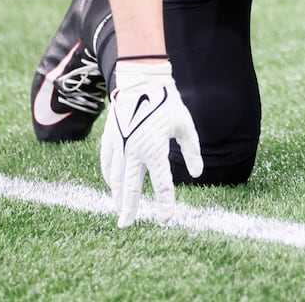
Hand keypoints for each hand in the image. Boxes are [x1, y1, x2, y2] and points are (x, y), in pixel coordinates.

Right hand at [99, 62, 203, 227]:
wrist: (142, 80)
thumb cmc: (167, 102)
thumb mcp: (185, 125)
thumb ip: (192, 151)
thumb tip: (198, 174)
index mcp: (155, 148)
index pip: (162, 184)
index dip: (165, 203)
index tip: (165, 219)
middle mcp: (134, 150)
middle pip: (130, 187)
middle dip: (128, 208)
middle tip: (126, 225)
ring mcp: (119, 144)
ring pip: (116, 177)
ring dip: (118, 195)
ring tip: (120, 209)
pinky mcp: (110, 137)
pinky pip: (107, 163)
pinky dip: (110, 177)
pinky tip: (114, 185)